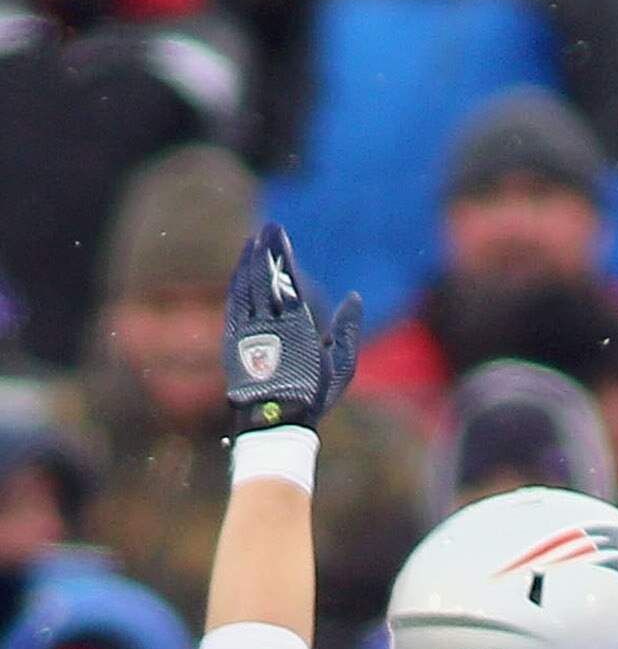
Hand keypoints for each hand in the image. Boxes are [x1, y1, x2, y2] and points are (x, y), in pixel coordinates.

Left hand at [225, 223, 360, 435]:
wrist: (275, 421)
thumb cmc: (314, 394)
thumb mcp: (342, 367)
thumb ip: (349, 331)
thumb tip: (354, 299)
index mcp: (298, 329)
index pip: (288, 282)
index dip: (282, 256)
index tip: (280, 235)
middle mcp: (270, 326)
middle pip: (265, 279)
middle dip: (266, 251)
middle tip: (268, 228)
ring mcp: (248, 332)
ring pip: (247, 288)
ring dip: (249, 262)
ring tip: (253, 242)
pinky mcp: (232, 340)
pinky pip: (234, 304)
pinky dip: (237, 284)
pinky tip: (240, 271)